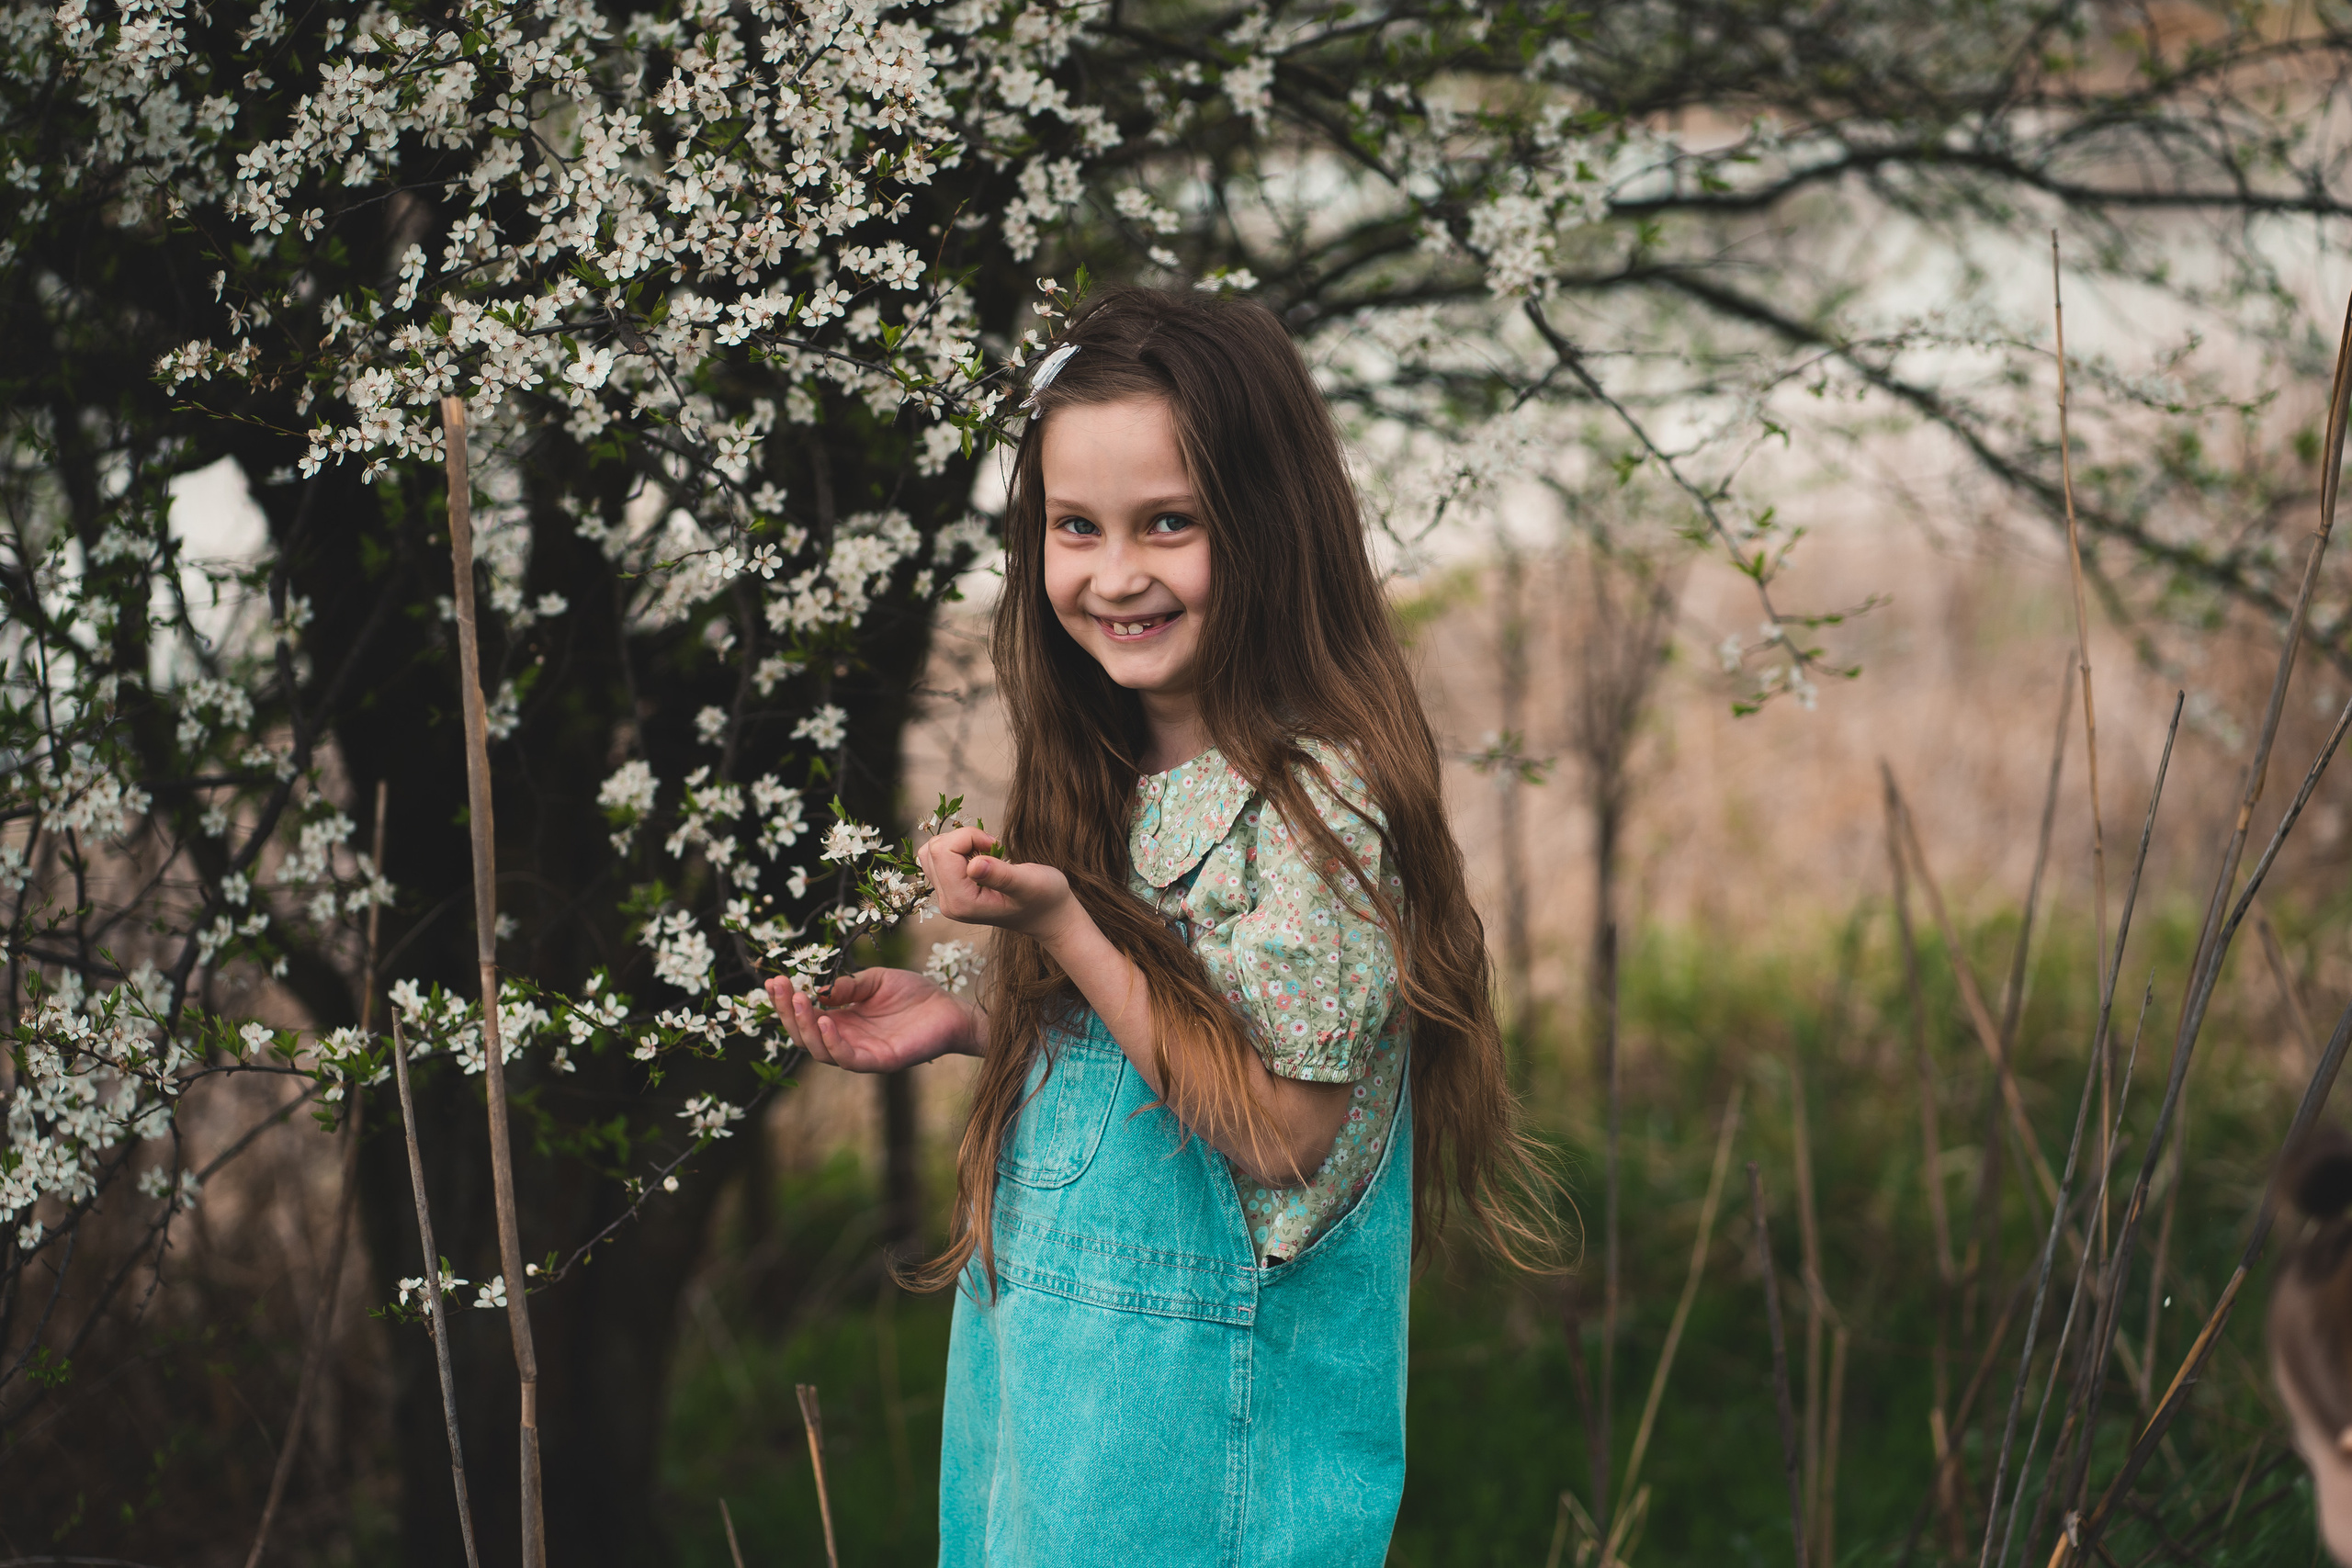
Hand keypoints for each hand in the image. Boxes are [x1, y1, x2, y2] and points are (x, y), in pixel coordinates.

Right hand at [764, 967, 982, 1071]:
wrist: (952, 1008)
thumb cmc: (915, 994)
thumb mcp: (875, 981)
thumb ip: (848, 986)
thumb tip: (818, 991)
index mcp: (842, 1020)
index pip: (805, 1016)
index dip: (787, 1001)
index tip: (773, 980)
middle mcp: (847, 1039)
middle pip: (805, 1035)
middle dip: (789, 1012)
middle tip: (780, 987)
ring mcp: (862, 1053)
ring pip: (821, 1050)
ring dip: (805, 1027)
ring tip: (800, 1001)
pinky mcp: (880, 1061)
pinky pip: (849, 1059)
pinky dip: (833, 1043)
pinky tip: (825, 1022)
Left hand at [918, 826, 1075, 940]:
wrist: (1047, 915)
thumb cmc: (1044, 899)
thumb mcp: (1029, 884)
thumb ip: (1001, 876)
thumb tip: (973, 865)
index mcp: (962, 903)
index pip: (942, 851)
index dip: (968, 837)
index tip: (995, 844)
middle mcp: (949, 903)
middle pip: (933, 850)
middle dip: (963, 839)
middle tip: (991, 849)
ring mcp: (948, 898)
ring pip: (931, 853)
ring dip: (959, 843)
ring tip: (986, 855)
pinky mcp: (951, 891)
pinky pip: (938, 859)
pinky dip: (957, 849)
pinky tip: (980, 858)